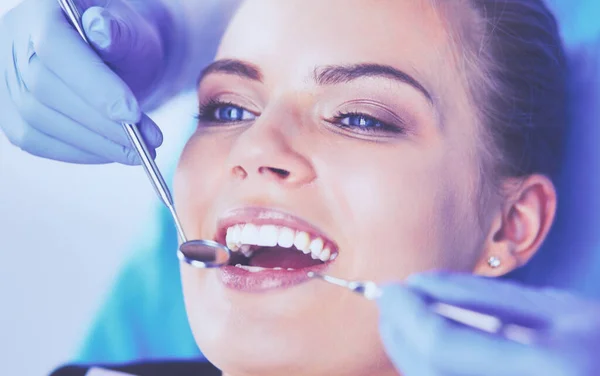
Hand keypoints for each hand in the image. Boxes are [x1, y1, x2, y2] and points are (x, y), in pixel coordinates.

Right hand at [0, 0, 168, 163]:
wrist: (114, 57)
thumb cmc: (124, 41)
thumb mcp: (132, 29)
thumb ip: (119, 30)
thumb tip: (101, 29)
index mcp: (42, 9)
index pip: (55, 46)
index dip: (93, 84)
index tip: (132, 114)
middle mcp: (13, 41)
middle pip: (46, 90)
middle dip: (102, 122)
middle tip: (148, 141)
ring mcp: (6, 79)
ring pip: (39, 121)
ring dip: (94, 143)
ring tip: (138, 151)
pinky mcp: (9, 112)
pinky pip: (36, 141)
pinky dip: (78, 152)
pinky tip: (110, 152)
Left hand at [377, 273, 599, 375]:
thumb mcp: (559, 310)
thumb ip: (484, 298)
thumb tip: (420, 284)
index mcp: (550, 367)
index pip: (441, 344)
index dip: (406, 314)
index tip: (392, 289)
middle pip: (427, 373)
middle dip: (398, 334)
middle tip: (391, 304)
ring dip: (408, 352)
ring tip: (406, 321)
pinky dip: (430, 369)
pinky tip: (433, 348)